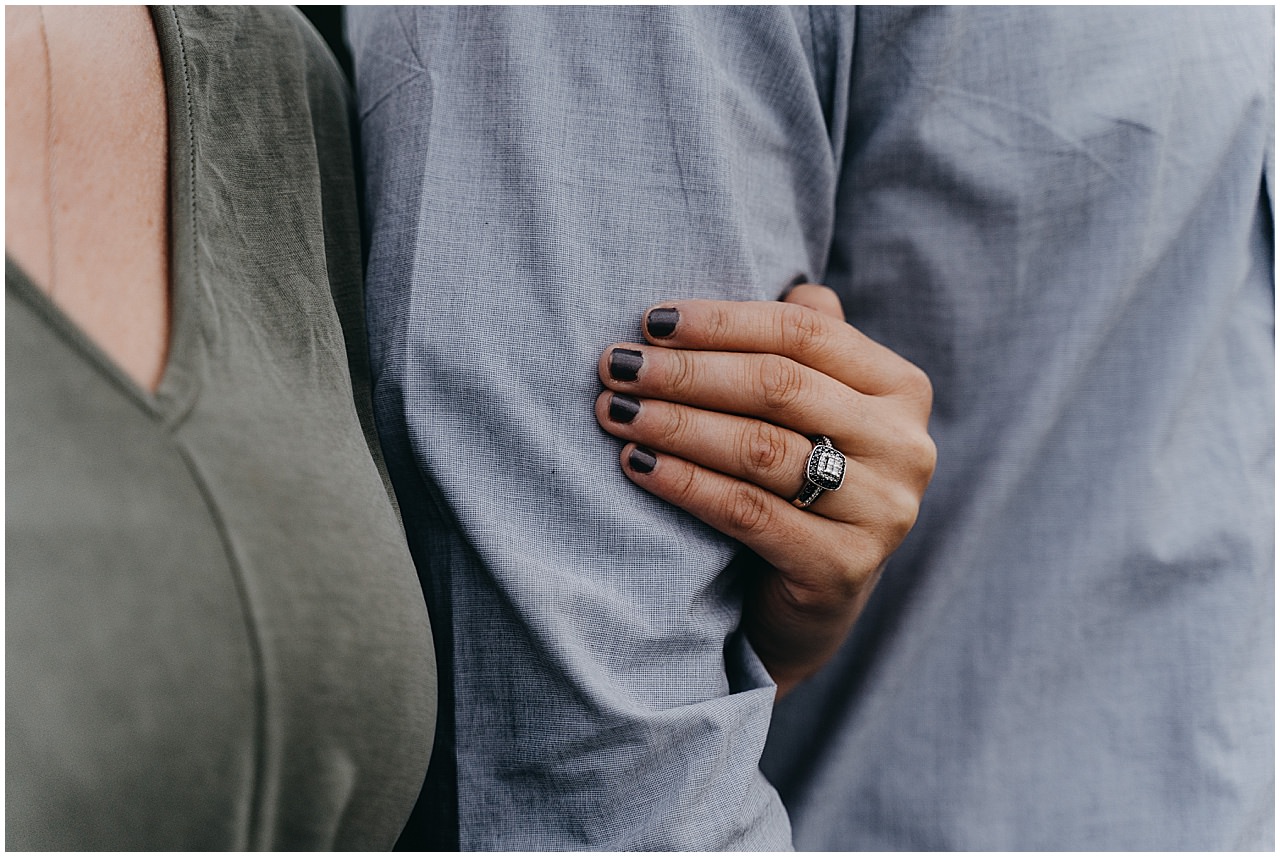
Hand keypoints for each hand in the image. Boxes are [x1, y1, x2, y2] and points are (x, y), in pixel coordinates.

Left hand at [595, 285, 935, 696]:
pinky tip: (636, 463)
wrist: (812, 598)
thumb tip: (793, 280)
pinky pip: (746, 511)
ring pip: (760, 449)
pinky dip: (684, 482)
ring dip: (675, 423)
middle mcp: (905, 446)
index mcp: (901, 388)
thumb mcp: (814, 407)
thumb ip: (809, 344)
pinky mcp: (842, 567)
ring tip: (614, 411)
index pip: (803, 333)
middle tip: (615, 365)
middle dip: (685, 372)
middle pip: (779, 387)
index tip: (648, 321)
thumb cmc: (801, 480)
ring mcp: (882, 511)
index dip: (720, 321)